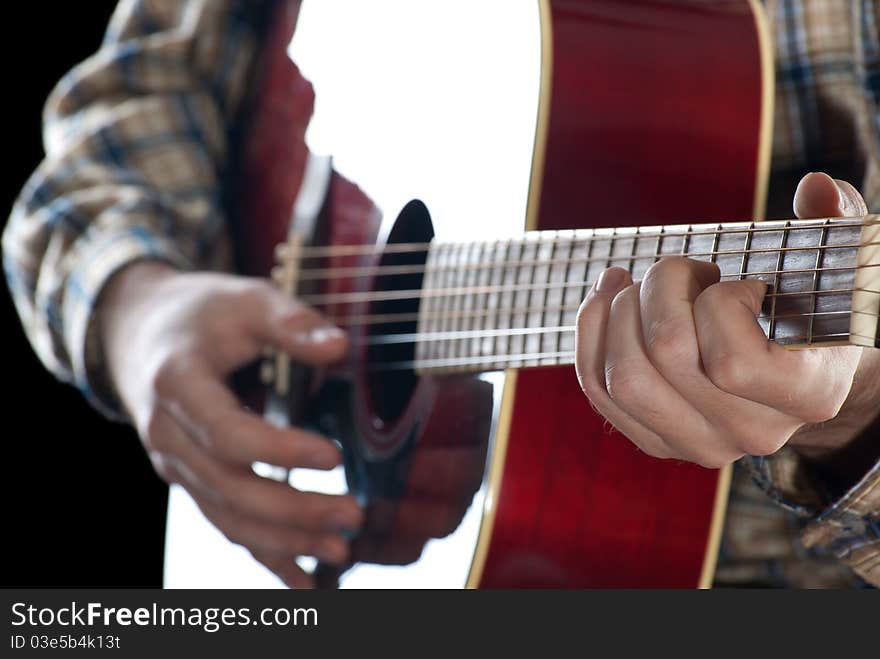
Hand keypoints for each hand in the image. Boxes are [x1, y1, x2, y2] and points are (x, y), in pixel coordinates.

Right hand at [99, 262, 362, 587]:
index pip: (228, 434)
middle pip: (230, 489)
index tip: (335, 456)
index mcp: (178, 386)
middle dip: (293, 511)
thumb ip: (290, 321)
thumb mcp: (243, 298)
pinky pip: (224, 523)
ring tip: (339, 551)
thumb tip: (338, 346)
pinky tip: (301, 580)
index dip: (280, 452)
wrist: (136, 332)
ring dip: (283, 541)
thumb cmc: (198, 313)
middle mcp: (168, 435)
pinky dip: (263, 554)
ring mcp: (176, 464)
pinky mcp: (191, 478)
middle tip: (352, 515)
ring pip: (227, 517)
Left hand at [575, 172, 879, 467]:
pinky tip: (607, 297)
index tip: (736, 283)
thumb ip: (835, 221)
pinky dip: (592, 333)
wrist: (799, 371)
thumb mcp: (836, 265)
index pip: (732, 361)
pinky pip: (599, 389)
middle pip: (666, 357)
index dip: (720, 304)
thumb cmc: (814, 309)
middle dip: (660, 288)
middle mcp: (753, 433)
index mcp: (807, 395)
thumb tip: (815, 186)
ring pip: (622, 379)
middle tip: (678, 268)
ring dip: (618, 312)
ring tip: (638, 284)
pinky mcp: (657, 441)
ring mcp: (700, 444)